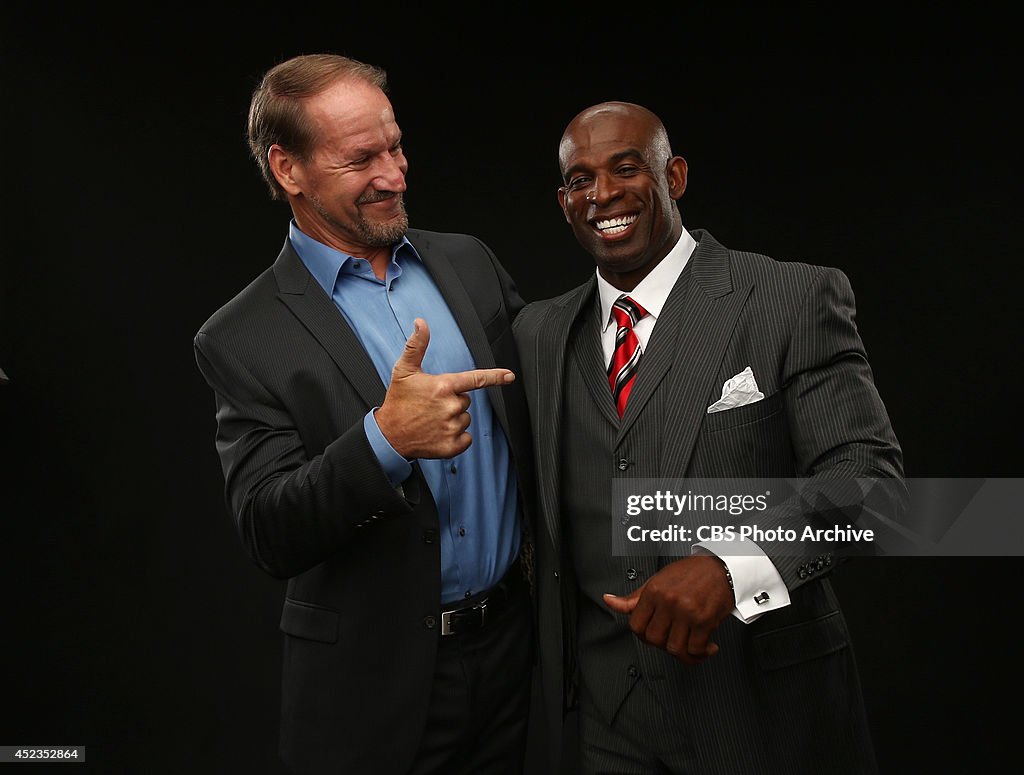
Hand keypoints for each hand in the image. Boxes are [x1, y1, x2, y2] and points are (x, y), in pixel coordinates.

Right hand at [374, 318, 514, 458]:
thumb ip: (416, 345)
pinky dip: (456, 438)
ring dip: (453, 419)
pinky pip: (466, 439)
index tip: (509, 376)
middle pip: (466, 400)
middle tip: (432, 405)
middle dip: (452, 401)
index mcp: (443, 386)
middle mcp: (450, 407)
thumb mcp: (404, 370)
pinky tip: (438, 433)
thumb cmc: (398, 401)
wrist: (389, 435)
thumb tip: (421, 323)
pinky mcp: (451, 446)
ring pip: (465, 419)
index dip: (495, 377)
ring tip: (432, 419)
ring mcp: (451, 427)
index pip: (475, 379)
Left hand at [602, 555, 734, 664]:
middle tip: (673, 640)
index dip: (643, 636)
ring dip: (684, 654)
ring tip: (691, 648)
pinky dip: (701, 653)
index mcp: (654, 591)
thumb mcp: (657, 580)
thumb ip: (633, 598)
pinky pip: (696, 648)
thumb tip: (609, 601)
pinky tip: (706, 647)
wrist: (721, 565)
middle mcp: (668, 601)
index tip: (653, 637)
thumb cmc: (690, 572)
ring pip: (675, 648)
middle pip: (654, 640)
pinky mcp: (704, 619)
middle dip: (663, 645)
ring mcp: (686, 611)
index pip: (636, 626)